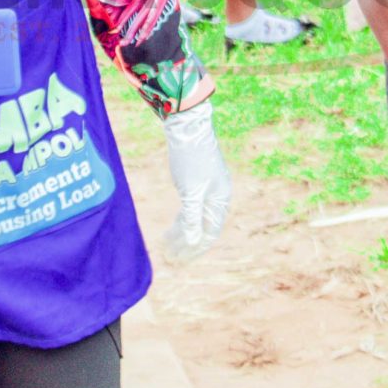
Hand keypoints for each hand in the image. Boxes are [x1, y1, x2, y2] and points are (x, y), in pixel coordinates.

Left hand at [162, 101, 231, 260]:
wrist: (188, 127)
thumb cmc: (191, 159)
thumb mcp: (191, 191)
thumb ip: (191, 218)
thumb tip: (192, 242)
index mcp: (221, 200)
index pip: (209, 233)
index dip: (194, 249)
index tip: (177, 260)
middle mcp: (218, 196)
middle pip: (203, 228)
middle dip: (187, 244)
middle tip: (170, 257)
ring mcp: (208, 189)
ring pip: (195, 218)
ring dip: (182, 233)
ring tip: (166, 245)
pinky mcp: (197, 182)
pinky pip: (191, 208)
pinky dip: (181, 219)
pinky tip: (171, 228)